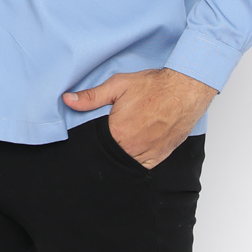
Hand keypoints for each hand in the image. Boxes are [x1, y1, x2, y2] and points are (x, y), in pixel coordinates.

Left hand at [63, 68, 217, 167]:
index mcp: (118, 132)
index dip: (93, 139)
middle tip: (109, 137)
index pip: (97, 145)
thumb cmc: (153, 86)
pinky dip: (136, 161)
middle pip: (111, 156)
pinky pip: (143, 166)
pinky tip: (133, 150)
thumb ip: (91, 96)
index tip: (93, 134)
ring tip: (121, 142)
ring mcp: (148, 154)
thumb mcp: (118, 85)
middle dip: (107, 148)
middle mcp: (133, 147)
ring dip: (121, 155)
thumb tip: (68, 100)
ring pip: (127, 163)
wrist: (184, 90)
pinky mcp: (161, 156)